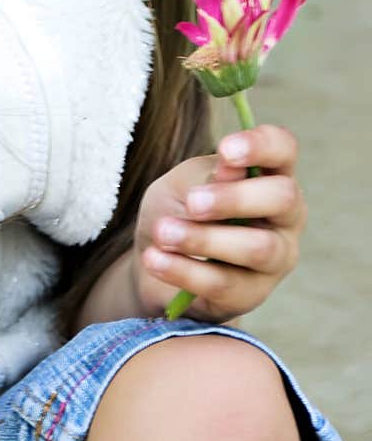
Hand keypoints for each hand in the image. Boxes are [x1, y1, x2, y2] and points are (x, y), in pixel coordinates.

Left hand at [130, 124, 306, 321]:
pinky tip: (155, 259)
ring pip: (258, 248)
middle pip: (283, 198)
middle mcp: (285, 215)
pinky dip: (184, 270)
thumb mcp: (184, 183)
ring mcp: (276, 258)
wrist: (156, 258)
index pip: (283, 148)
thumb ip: (208, 176)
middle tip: (192, 203)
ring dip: (205, 238)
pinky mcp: (252, 294)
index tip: (225, 149)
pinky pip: (224, 284)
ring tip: (163, 233)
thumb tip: (231, 168)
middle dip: (234, 198)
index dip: (261, 145)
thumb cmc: (179, 208)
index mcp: (270, 174)